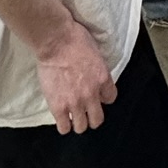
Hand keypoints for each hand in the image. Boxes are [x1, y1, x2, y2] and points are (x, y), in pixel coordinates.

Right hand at [35, 19, 116, 134]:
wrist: (56, 41)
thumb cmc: (74, 39)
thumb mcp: (95, 53)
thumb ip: (97, 69)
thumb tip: (94, 75)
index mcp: (103, 79)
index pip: (111, 98)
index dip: (103, 98)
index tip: (97, 96)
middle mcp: (91, 94)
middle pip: (97, 119)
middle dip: (92, 117)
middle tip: (85, 112)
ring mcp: (75, 102)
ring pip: (81, 127)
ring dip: (77, 122)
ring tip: (72, 116)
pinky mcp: (58, 106)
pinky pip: (64, 127)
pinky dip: (63, 125)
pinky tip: (61, 118)